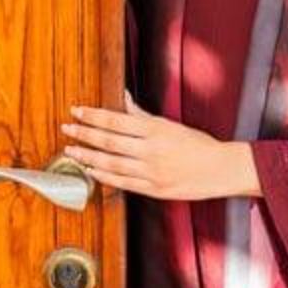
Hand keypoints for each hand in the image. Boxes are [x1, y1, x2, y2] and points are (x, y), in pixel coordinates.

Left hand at [59, 90, 258, 199]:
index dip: (93, 116)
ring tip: (71, 150)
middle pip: (108, 141)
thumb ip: (143, 115)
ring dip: (88, 156)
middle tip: (66, 128)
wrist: (221, 170)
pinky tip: (91, 170)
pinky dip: (103, 176)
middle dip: (84, 134)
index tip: (77, 111)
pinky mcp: (153, 189)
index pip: (116, 120)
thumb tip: (122, 98)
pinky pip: (122, 182)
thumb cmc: (199, 145)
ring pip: (110, 163)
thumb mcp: (171, 124)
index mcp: (156, 130)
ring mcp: (151, 172)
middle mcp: (151, 151)